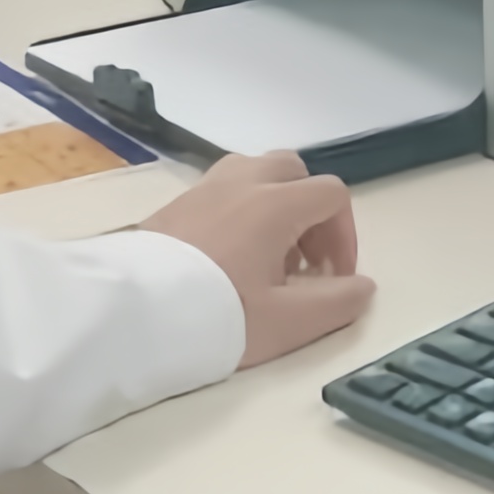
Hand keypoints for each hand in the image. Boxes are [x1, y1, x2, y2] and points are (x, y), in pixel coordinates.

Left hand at [142, 151, 370, 368]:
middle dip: (310, 212)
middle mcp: (240, 183)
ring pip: (253, 174)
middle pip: (293, 171)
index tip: (333, 277)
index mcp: (275, 203)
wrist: (131, 315)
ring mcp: (203, 189)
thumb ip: (336, 303)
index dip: (345, 235)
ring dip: (273, 207)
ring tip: (266, 257)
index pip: (332, 195)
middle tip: (304, 261)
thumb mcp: (287, 322)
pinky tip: (227, 259)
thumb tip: (362, 286)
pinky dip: (238, 212)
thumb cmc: (216, 316)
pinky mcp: (174, 205)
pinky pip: (220, 192)